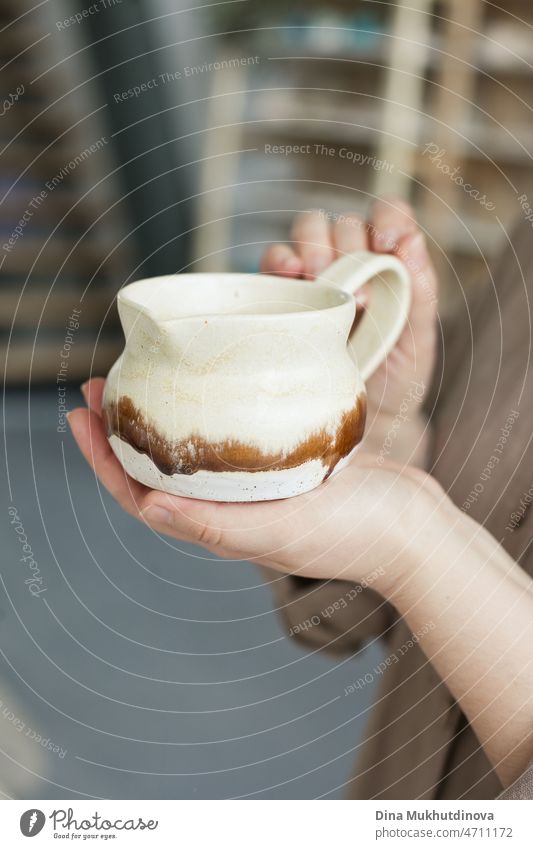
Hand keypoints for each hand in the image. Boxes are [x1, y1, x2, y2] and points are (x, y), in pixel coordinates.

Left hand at [68, 378, 444, 592]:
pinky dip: (211, 407)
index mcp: (219, 526)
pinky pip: (234, 434)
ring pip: (193, 447)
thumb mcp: (280, 532)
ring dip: (163, 414)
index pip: (141, 494)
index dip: (103, 459)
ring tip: (145, 376)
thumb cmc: (353, 535)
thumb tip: (144, 506)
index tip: (79, 414)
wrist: (413, 526)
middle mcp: (231, 506)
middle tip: (100, 384)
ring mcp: (258, 483)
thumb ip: (213, 524)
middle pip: (159, 466)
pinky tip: (212, 380)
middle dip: (123, 429)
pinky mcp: (285, 461)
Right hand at [260, 199, 437, 464]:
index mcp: (390, 261)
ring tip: (321, 283)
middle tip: (357, 298)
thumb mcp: (419, 338)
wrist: (362, 418)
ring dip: (314, 248)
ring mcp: (315, 275)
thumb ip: (421, 289)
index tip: (388, 246)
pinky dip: (279, 260)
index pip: (389, 215)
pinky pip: (274, 261)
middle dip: (348, 249)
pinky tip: (290, 275)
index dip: (388, 219)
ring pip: (309, 230)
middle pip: (344, 223)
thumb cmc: (397, 376)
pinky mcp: (283, 295)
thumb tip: (412, 242)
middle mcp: (352, 260)